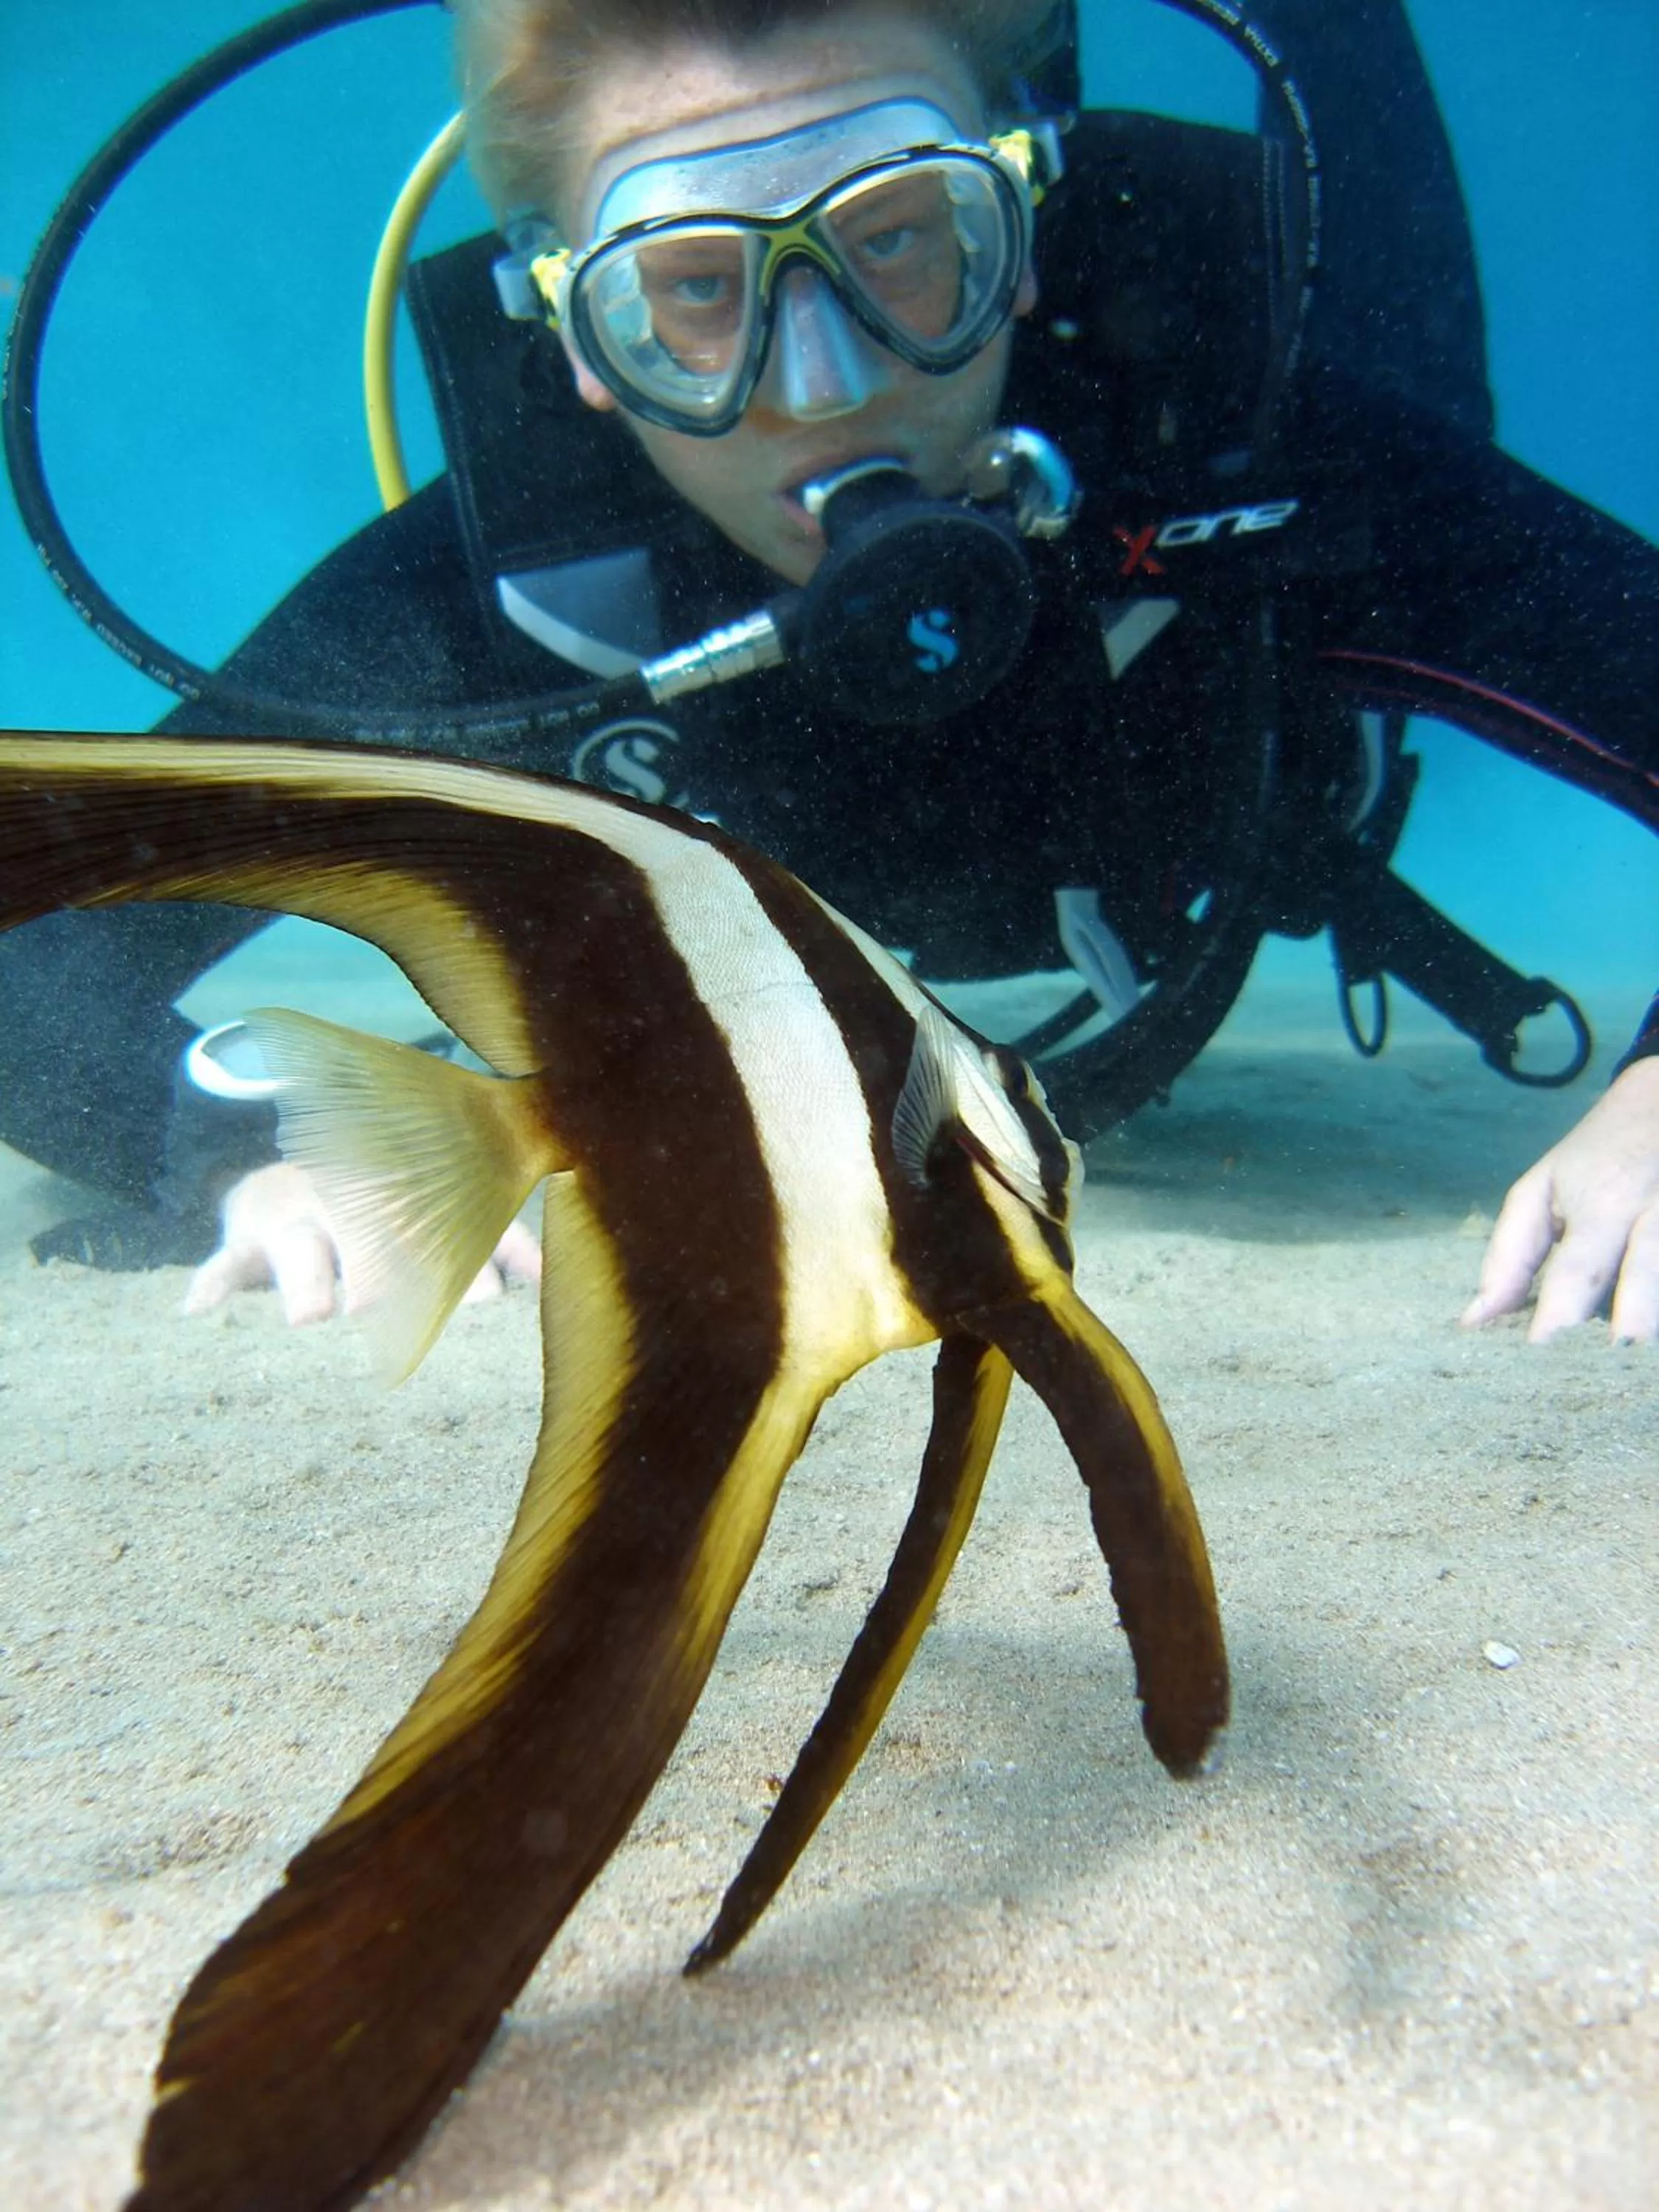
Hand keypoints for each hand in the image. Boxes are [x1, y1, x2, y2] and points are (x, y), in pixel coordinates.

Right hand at [183, 1162, 540, 1326]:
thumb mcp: (441, 1220)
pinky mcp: (248, 1235)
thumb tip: (552, 1276)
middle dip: (384, 1272)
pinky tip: (198, 1310)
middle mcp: (355, 1197)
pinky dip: (212, 1282)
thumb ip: (499, 1246)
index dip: (465, 1262)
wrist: (295, 1174)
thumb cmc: (388, 1212)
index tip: (488, 1302)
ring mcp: (298, 1215)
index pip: (444, 1226)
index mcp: (411, 1194)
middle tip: (388, 1307)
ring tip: (312, 1314)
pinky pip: (225, 1260)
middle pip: (370, 1236)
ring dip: (305, 1277)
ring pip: (300, 1244)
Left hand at [1462, 1056, 1658, 1342]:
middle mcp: (1653, 1208)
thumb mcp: (1541, 1189)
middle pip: (1648, 1266)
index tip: (1543, 1347)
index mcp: (1604, 1200)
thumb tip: (1476, 1320)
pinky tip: (1651, 1333)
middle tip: (1611, 1358)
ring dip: (1656, 1309)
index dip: (1562, 1309)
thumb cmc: (1594, 1157)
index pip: (1581, 1264)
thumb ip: (1511, 1255)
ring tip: (1635, 1354)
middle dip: (1633, 1315)